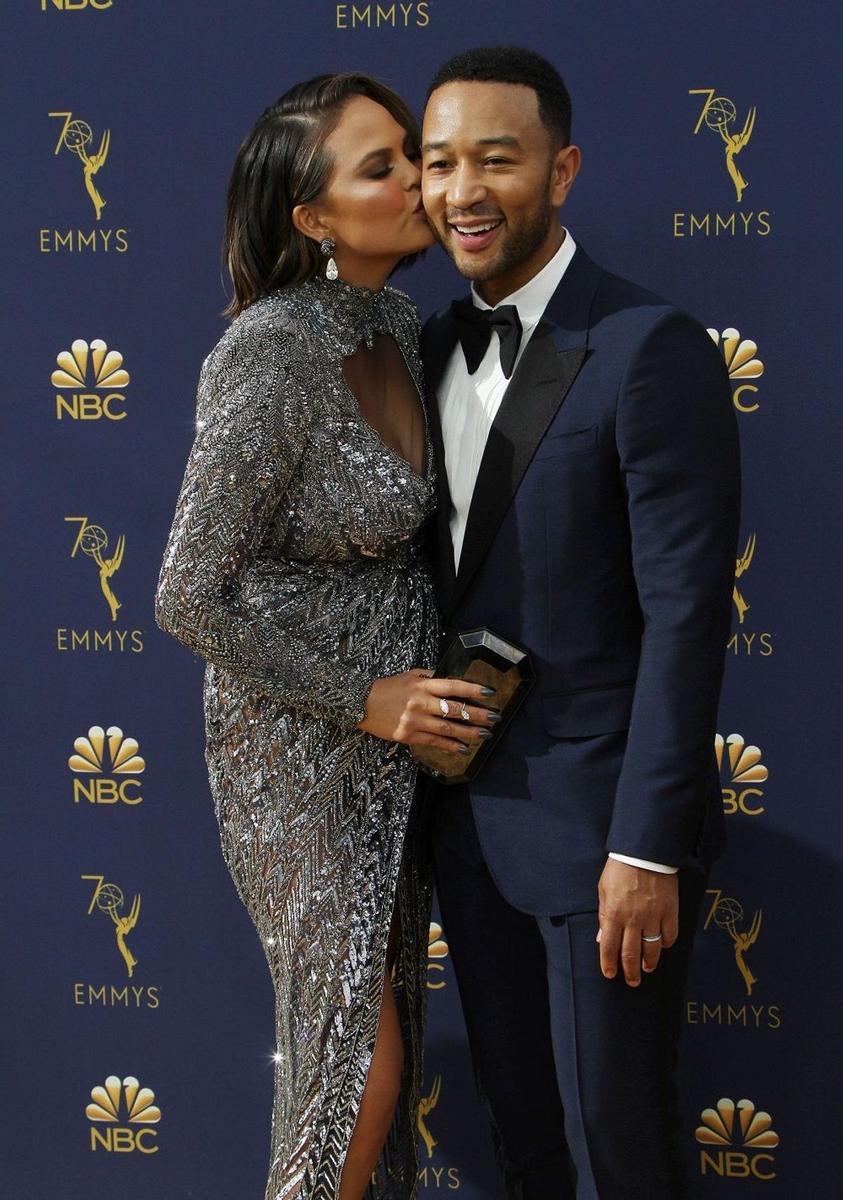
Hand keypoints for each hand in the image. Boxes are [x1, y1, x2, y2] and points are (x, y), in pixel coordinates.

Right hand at [358, 669, 498, 752]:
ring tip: (485, 735)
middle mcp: (420, 703)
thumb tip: (452, 680)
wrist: (360, 703)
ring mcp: (414, 721)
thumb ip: (430, 676)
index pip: (453, 686)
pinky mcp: (408, 736)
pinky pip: (434, 742)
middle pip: (454, 710)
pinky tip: (463, 748)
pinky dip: (450, 746)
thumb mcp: (409, 675)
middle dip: (478, 715)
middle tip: (495, 718)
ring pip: (447, 728)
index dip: (472, 690)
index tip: (490, 694)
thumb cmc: (387, 688)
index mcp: (422, 685)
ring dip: (469, 733)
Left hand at [596, 858, 678, 985]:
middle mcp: (633, 919)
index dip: (609, 964)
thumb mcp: (603, 890)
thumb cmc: (620, 869)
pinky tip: (662, 946)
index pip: (609, 947)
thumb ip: (604, 915)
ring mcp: (653, 916)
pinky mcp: (670, 911)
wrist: (644, 852)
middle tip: (632, 981)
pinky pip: (670, 935)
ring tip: (647, 968)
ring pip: (652, 949)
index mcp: (613, 914)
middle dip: (630, 972)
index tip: (610, 974)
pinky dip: (666, 943)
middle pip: (631, 954)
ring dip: (649, 963)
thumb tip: (602, 938)